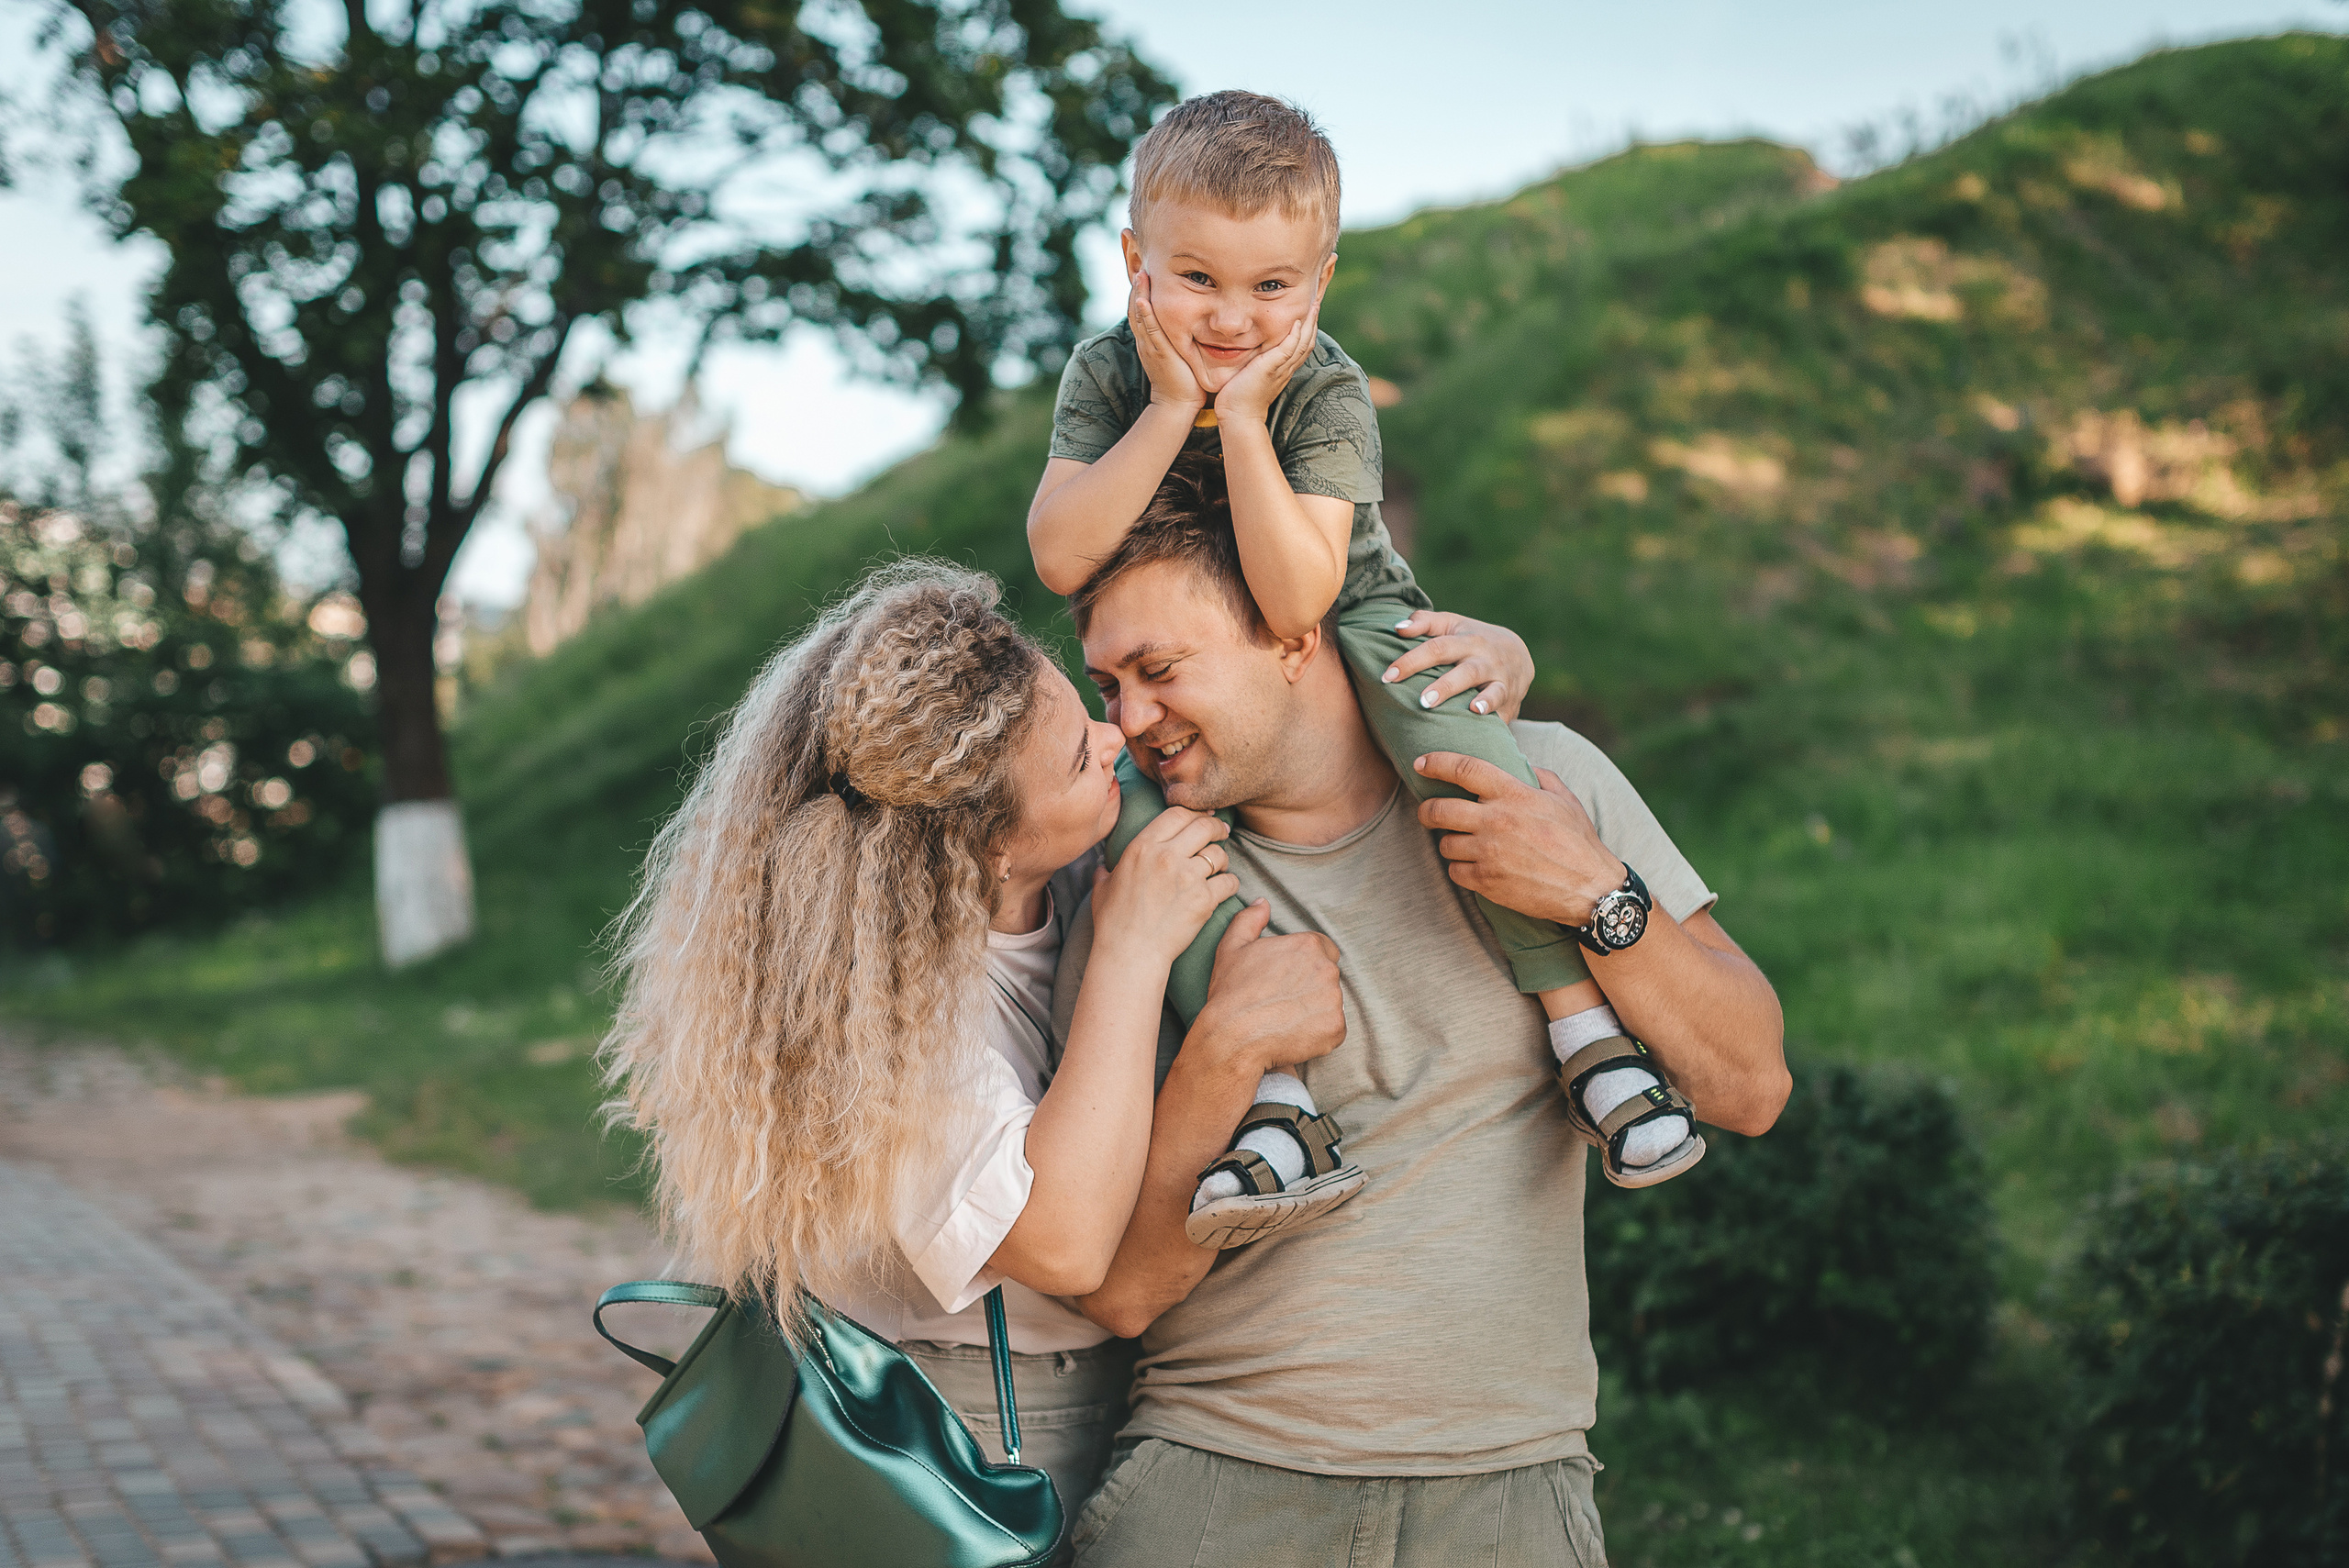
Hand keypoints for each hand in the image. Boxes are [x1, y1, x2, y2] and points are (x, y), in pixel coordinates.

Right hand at [1092, 806, 1238, 967]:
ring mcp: (1187, 877)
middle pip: (1203, 826)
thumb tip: (1102, 867)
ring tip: (1219, 867)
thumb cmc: (1113, 923)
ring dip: (1222, 859)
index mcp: (1142, 847)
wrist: (1130, 953)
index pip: (1177, 813)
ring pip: (1218, 854)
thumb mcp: (1103, 889)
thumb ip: (1106, 871)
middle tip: (1222, 832)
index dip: (1195, 813)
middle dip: (1216, 827)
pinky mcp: (1203, 899)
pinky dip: (1229, 884)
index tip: (1204, 817)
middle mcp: (1166, 856)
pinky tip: (1224, 888)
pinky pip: (1228, 881)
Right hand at [1129, 272, 1204, 412]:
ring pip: (1139, 315)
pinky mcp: (1157, 352)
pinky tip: (1143, 299)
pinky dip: (1144, 314)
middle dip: (1137, 285)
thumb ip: (1181, 335)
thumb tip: (1194, 321)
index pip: (1142, 307)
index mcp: (1150, 337)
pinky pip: (1148, 330)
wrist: (1178, 403)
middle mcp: (1146, 339)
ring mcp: (1149, 345)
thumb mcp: (1180, 351)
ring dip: (1138, 293)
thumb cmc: (1183, 379)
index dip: (1142, 288)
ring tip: (1140, 274)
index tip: (1145, 269)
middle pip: (1136, 306)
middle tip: (1139, 266)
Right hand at [1189, 900, 1345, 1076]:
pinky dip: (1318, 1033)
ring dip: (1315, 1009)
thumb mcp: (1232, 946)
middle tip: (1282, 1000)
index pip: (1323, 949)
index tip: (1287, 978)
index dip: (1305, 964)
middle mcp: (1327, 970)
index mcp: (1308, 945)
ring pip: (1331, 1003)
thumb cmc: (1231, 992)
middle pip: (1327, 976)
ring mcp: (1335, 1000)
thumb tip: (1262, 903)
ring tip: (1285, 1019)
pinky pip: (1334, 1029)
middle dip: (1310, 986)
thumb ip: (1250, 918)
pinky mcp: (1336, 1028)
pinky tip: (1294, 1034)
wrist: (1232, 1037)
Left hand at [1210, 285, 1322, 425]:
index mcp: (1283, 366)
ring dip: (1310, 323)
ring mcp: (1281, 368)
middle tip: (1319, 299)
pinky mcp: (1271, 369)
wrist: (1237, 415)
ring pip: (1303, 343)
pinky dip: (1295, 335)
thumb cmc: (1239, 395)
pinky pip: (1288, 350)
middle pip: (1308, 339)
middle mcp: (1286, 367)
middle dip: (1314, 319)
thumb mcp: (1250, 371)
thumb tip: (1250, 345)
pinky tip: (1298, 321)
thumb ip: (1255, 358)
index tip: (1310, 307)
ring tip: (1315, 304)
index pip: (1301, 342)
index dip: (1308, 325)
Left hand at [1382, 610, 1535, 719]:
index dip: (1412, 661)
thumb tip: (1398, 629)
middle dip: (1445, 687)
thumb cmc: (1472, 639)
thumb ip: (1424, 623)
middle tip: (1422, 701)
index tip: (1388, 676)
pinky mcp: (1511, 702)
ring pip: (1493, 691)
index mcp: (1467, 640)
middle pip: (1466, 672)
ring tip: (1471, 710)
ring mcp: (1502, 681)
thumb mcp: (1451, 624)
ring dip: (1483, 701)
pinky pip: (1505, 712)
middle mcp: (1486, 660)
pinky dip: (1498, 720)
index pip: (1437, 647)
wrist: (1518, 654)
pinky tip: (1489, 729)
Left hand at [1412, 754, 1625, 925]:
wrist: (1590, 889)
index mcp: (1514, 794)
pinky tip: (1477, 867)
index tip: (1421, 763)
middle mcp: (1497, 821)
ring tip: (1466, 845)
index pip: (1465, 769)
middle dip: (1426, 811)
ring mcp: (1489, 853)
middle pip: (1438, 810)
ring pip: (1445, 844)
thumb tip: (1520, 763)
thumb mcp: (1564, 799)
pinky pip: (1455, 872)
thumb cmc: (1579, 842)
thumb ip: (1539, 776)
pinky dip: (1462, 869)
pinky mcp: (1487, 882)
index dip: (1437, 763)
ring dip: (1451, 844)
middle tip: (1428, 813)